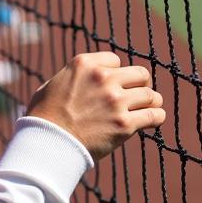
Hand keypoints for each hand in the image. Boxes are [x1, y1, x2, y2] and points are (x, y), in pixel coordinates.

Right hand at [27, 52, 164, 160]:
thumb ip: (72, 77)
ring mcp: (115, 100)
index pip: (115, 60)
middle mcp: (103, 78)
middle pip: (140, 73)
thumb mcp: (53, 84)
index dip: (116, 72)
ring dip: (151, 101)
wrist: (47, 142)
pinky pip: (154, 115)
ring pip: (150, 95)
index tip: (113, 84)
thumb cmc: (44, 116)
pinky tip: (154, 120)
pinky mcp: (124, 123)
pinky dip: (157, 117)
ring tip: (149, 108)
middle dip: (140, 84)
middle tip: (137, 95)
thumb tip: (79, 80)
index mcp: (85, 64)